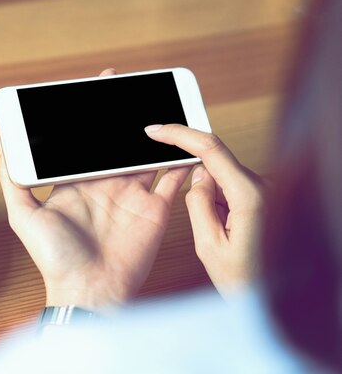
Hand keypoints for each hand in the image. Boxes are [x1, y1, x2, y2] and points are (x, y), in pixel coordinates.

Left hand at [0, 69, 190, 310]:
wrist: (89, 292)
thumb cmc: (54, 258)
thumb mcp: (24, 214)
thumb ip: (14, 177)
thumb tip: (3, 139)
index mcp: (77, 181)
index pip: (86, 139)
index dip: (92, 112)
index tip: (100, 83)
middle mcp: (105, 184)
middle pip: (117, 142)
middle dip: (125, 116)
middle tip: (134, 86)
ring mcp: (132, 195)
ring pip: (147, 154)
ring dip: (156, 132)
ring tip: (164, 103)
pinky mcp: (155, 210)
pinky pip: (173, 179)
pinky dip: (183, 160)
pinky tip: (189, 141)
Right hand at [145, 124, 263, 297]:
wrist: (276, 301)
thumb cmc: (247, 281)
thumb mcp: (208, 245)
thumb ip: (198, 203)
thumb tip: (198, 174)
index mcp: (250, 195)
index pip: (211, 149)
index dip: (180, 135)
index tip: (157, 131)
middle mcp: (264, 187)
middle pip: (215, 166)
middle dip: (201, 190)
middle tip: (209, 227)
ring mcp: (267, 191)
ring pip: (223, 180)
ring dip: (214, 203)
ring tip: (227, 239)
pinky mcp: (265, 198)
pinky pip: (233, 190)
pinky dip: (223, 206)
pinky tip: (232, 234)